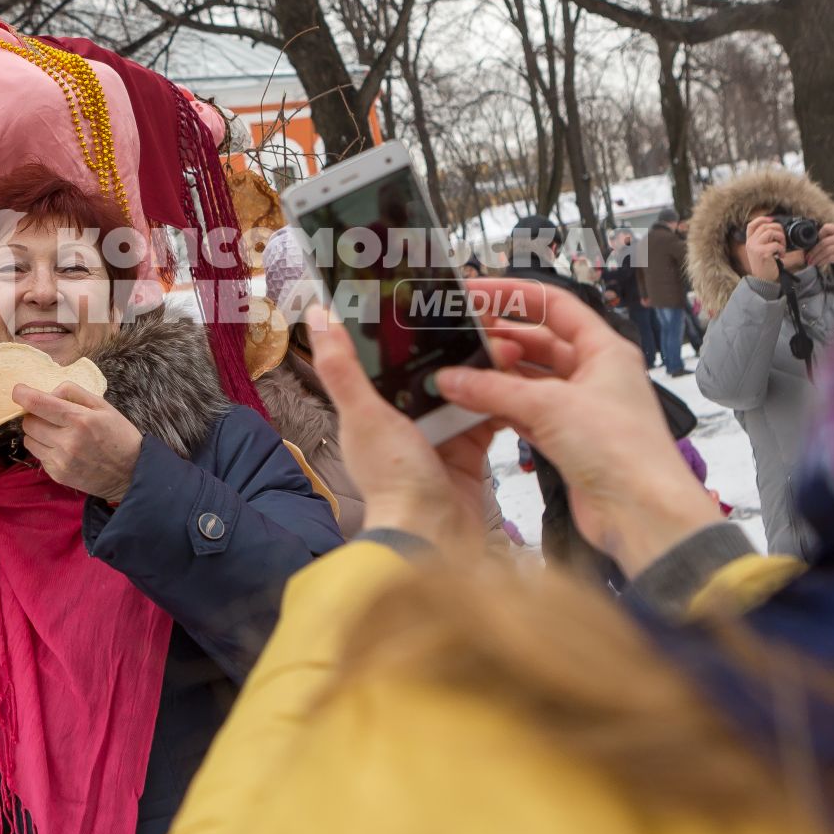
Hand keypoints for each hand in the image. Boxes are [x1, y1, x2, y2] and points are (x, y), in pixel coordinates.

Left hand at [14, 383, 142, 500]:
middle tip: (49, 415)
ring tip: (56, 432)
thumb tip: (49, 393)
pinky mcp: (58, 475)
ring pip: (29, 440)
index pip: (38, 404)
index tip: (18, 391)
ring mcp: (61, 461)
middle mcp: (67, 441)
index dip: (22, 394)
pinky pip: (38, 455)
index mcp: (80, 420)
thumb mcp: (103, 406)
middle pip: (29, 422)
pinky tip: (63, 449)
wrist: (131, 473)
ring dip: (37, 433)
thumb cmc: (118, 435)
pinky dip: (45, 449)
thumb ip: (74, 392)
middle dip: (34, 415)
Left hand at [307, 309, 503, 546]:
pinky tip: (518, 375)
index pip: (387, 355)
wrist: (436, 535)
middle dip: (457, 341)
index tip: (431, 297)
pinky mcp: (468, 448)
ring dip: (483, 364)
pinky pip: (487, 413)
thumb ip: (341, 366)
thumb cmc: (394, 478)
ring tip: (507, 342)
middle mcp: (403, 418)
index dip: (407, 327)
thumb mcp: (364, 415)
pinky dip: (500, 397)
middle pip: (430, 367)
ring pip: (463, 385)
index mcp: (371, 407)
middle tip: (484, 319)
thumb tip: (316, 314)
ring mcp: (438, 433)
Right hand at [434, 279, 721, 575]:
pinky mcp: (569, 441)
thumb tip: (451, 378)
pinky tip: (474, 405)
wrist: (642, 515)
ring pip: (530, 380)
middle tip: (460, 337)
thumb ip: (494, 389)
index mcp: (605, 350)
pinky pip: (527, 413)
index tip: (476, 292)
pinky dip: (501, 408)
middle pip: (539, 343)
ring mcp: (581, 409)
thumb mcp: (550, 407)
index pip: (555, 305)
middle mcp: (595, 374)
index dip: (514, 295)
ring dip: (497, 377)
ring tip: (459, 372)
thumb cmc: (622, 451)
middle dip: (500, 339)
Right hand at [742, 216, 789, 283]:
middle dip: (778, 230)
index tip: (772, 219)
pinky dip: (782, 249)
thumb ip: (765, 241)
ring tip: (782, 248)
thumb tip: (776, 229)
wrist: (763, 281)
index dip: (762, 219)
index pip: (751, 225)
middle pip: (765, 226)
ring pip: (771, 232)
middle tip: (782, 240)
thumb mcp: (761, 251)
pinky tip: (781, 255)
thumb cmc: (765, 267)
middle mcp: (750, 243)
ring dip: (781, 238)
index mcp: (749, 242)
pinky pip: (776, 244)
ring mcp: (755, 248)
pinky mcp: (762, 253)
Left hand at [807, 223, 833, 273]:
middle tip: (808, 257)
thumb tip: (816, 241)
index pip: (827, 227)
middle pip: (824, 242)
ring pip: (825, 251)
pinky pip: (828, 258)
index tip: (813, 243)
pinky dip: (822, 261)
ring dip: (816, 258)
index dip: (818, 234)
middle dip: (814, 251)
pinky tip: (819, 264)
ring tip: (812, 262)